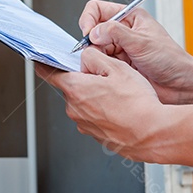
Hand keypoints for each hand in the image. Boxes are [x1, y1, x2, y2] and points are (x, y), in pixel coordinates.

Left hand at [36, 49, 168, 162]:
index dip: (44, 62)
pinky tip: (122, 108)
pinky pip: (95, 116)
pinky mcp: (96, 135)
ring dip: (97, 96)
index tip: (39, 58)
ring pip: (85, 102)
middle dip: (85, 79)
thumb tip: (84, 57)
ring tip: (120, 95)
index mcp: (75, 89)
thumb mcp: (117, 68)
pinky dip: (105, 111)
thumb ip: (94, 57)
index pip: (49, 72)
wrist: (153, 133)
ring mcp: (84, 124)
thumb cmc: (137, 103)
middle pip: (72, 86)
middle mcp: (75, 109)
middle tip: (108, 76)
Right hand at [79, 1, 192, 103]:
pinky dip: (101, 67)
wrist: (179, 84)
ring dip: (97, 56)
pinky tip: (112, 72)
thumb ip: (115, 33)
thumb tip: (94, 32)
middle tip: (98, 53)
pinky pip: (100, 62)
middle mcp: (122, 31)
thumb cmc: (170, 60)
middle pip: (93, 30)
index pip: (97, 9)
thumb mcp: (142, 42)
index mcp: (130, 17)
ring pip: (94, 48)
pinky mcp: (118, 64)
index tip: (88, 33)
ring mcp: (120, 48)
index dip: (89, 19)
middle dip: (92, 42)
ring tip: (111, 65)